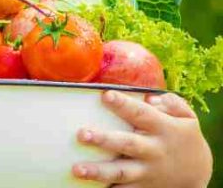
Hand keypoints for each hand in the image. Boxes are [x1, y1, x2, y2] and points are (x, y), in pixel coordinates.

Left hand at [72, 90, 211, 187]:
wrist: (197, 172)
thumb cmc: (183, 136)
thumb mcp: (187, 117)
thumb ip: (171, 103)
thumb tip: (150, 99)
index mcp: (162, 128)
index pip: (141, 113)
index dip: (123, 104)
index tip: (105, 95)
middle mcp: (152, 150)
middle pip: (126, 144)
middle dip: (104, 139)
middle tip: (81, 134)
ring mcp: (145, 171)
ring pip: (120, 172)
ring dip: (98, 171)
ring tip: (77, 169)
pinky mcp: (140, 186)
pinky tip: (85, 187)